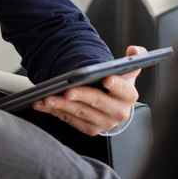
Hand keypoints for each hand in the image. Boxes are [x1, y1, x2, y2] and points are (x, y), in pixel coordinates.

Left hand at [32, 45, 146, 135]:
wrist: (112, 106)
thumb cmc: (116, 86)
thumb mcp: (128, 71)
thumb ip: (135, 57)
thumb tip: (134, 49)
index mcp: (128, 95)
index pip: (124, 90)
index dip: (116, 85)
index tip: (106, 79)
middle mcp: (118, 112)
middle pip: (98, 102)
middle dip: (81, 96)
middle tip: (67, 90)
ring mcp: (103, 123)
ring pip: (80, 113)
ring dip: (61, 105)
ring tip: (47, 97)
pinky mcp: (89, 129)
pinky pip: (69, 120)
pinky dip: (54, 111)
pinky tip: (42, 103)